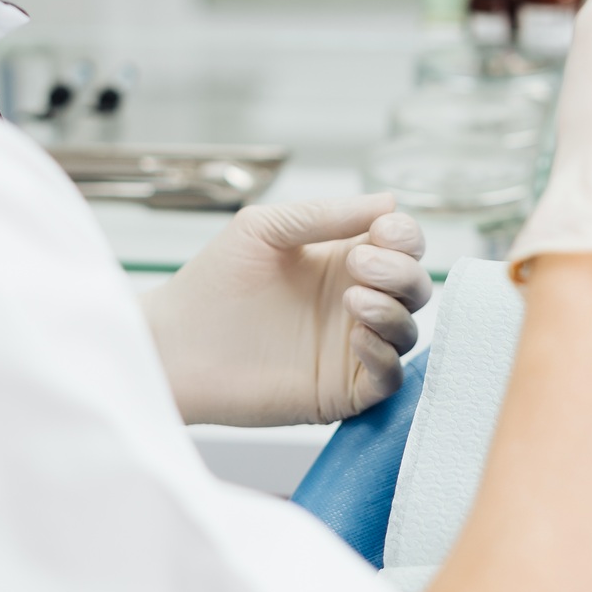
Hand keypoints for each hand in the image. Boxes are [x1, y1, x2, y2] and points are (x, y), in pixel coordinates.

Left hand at [141, 195, 432, 425]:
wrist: (176, 345)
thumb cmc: (213, 283)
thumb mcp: (266, 228)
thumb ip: (325, 215)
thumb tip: (390, 200)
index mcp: (341, 261)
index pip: (401, 245)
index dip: (404, 236)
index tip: (383, 230)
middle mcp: (354, 302)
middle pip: (415, 286)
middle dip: (402, 271)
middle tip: (359, 266)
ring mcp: (350, 348)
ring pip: (408, 330)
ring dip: (393, 310)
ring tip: (354, 301)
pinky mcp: (342, 391)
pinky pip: (389, 377)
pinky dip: (385, 355)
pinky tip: (356, 338)